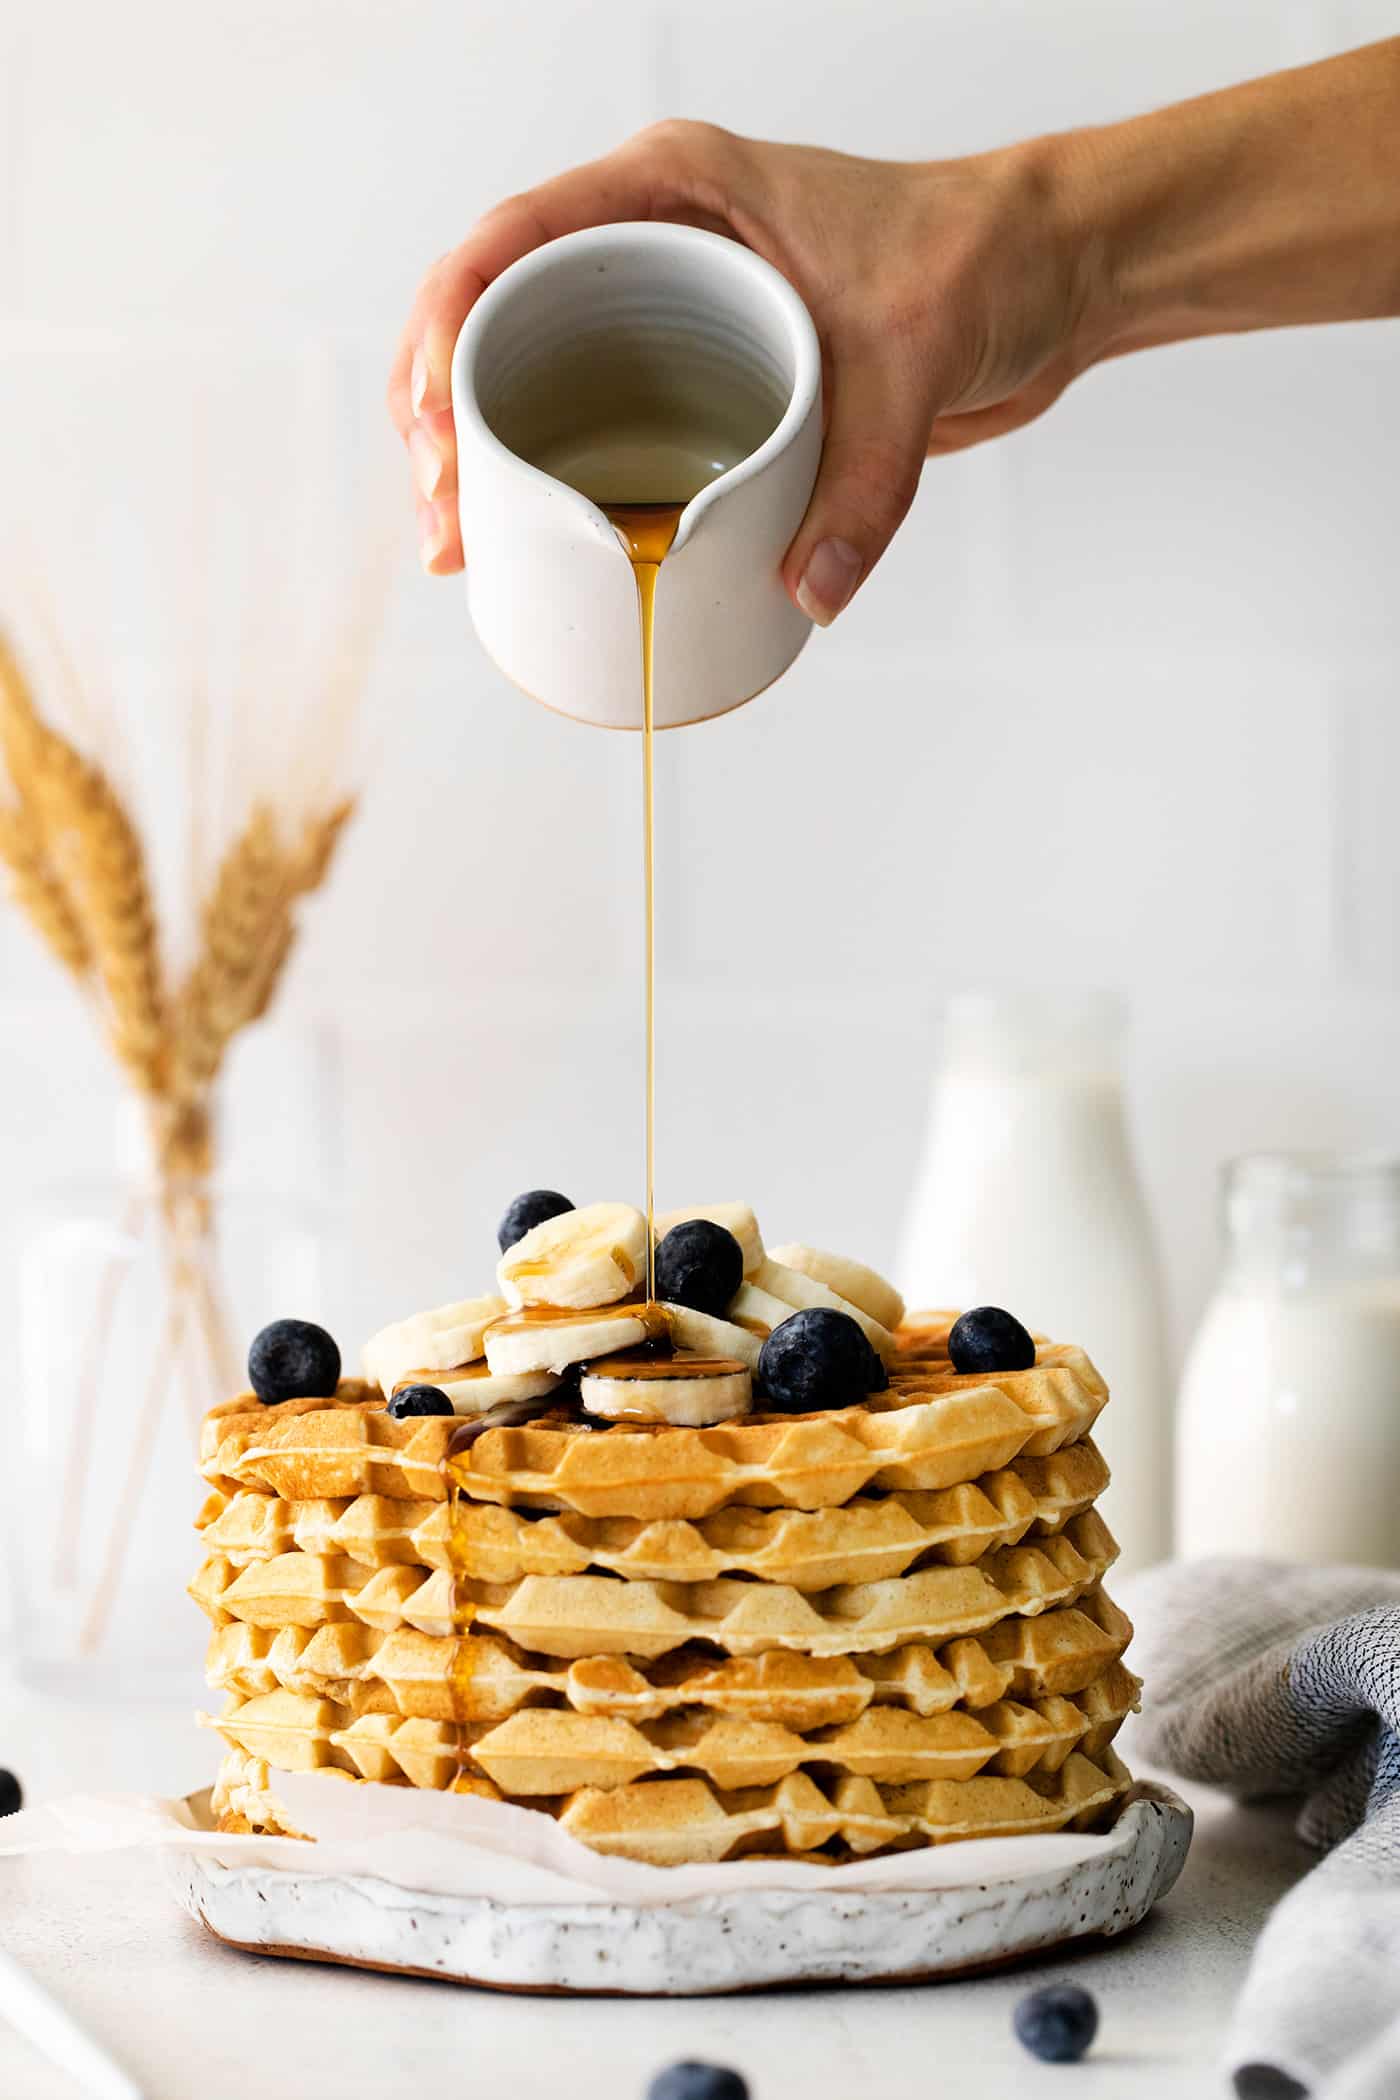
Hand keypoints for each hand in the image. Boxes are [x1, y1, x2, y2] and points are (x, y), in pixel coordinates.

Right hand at [388, 122, 1087, 621]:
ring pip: (532, 372)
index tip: (434, 420)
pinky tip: (527, 540)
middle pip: (496, 316)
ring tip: (461, 545)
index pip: (516, 240)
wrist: (1044, 275)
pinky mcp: (701, 375)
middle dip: (443, 416)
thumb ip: (864, 485)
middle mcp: (656, 240)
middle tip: (443, 520)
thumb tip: (805, 592)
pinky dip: (552, 478)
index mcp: (677, 188)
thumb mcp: (912, 365)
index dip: (449, 329)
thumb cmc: (979, 255)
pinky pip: (596, 420)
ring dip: (484, 457)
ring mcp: (671, 309)